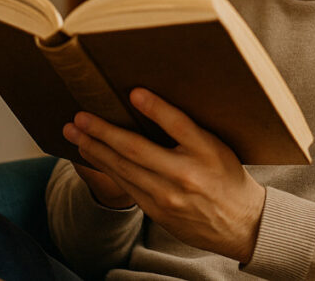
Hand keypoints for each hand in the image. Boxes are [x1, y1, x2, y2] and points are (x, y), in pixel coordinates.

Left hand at [62, 88, 265, 262]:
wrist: (240, 223)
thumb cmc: (226, 176)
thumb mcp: (216, 146)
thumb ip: (187, 128)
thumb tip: (146, 101)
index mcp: (207, 152)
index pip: (178, 124)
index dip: (156, 107)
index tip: (134, 91)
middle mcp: (186, 174)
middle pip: (137, 148)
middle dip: (103, 131)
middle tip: (79, 117)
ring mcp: (169, 196)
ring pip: (123, 169)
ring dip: (95, 149)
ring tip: (75, 134)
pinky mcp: (157, 211)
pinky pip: (126, 185)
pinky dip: (106, 169)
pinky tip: (92, 156)